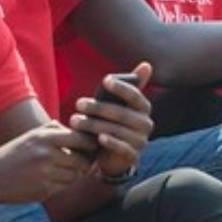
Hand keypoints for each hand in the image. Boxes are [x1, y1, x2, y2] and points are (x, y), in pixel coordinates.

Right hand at [0, 121, 96, 203]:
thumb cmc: (13, 154)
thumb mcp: (31, 136)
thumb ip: (54, 129)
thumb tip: (79, 130)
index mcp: (44, 138)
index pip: (80, 138)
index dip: (90, 143)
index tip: (92, 147)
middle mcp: (45, 154)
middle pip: (81, 159)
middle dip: (86, 162)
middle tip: (85, 163)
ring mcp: (44, 173)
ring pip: (75, 175)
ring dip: (74, 174)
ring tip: (66, 171)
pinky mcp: (43, 190)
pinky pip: (64, 186)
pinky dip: (63, 184)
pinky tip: (53, 180)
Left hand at [68, 62, 153, 177]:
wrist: (114, 157)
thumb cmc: (114, 125)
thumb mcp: (120, 106)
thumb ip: (130, 88)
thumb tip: (147, 64)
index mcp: (144, 109)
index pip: (135, 96)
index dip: (121, 88)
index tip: (104, 81)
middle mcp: (146, 124)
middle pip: (122, 113)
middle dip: (98, 108)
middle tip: (78, 103)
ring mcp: (141, 141)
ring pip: (117, 130)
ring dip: (94, 125)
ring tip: (75, 121)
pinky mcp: (133, 156)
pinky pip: (122, 148)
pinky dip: (111, 142)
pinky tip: (98, 138)